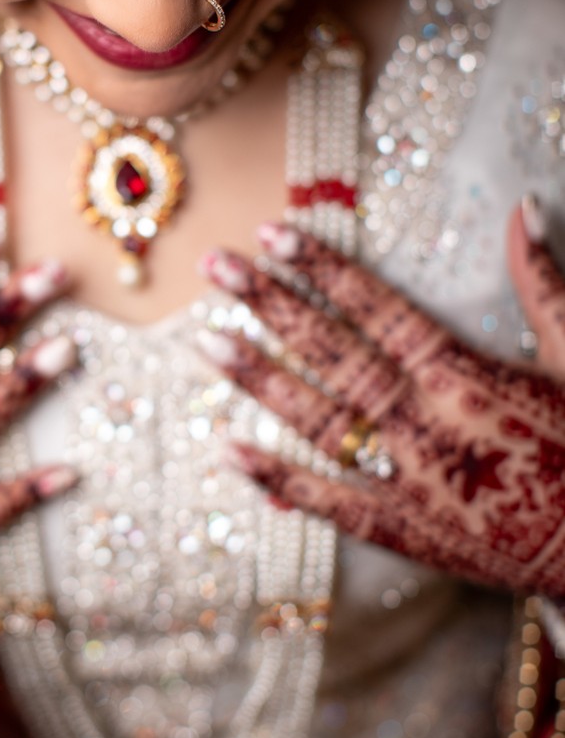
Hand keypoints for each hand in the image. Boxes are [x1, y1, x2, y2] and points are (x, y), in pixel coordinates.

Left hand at [197, 200, 564, 595]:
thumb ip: (543, 283)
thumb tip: (522, 208)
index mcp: (462, 376)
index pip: (375, 307)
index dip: (321, 268)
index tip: (273, 233)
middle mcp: (421, 423)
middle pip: (331, 352)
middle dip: (269, 304)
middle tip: (216, 266)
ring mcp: (403, 480)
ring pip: (315, 419)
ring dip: (258, 379)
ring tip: (207, 341)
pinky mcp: (399, 530)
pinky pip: (326, 501)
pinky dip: (276, 478)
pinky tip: (228, 451)